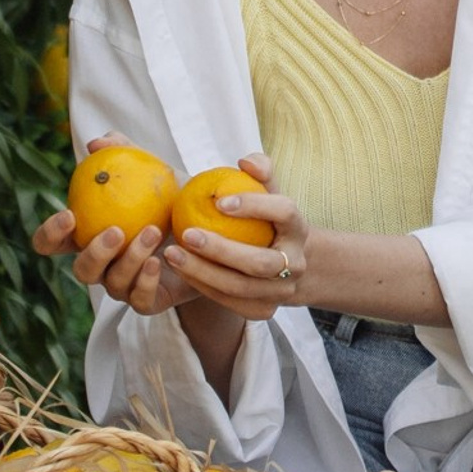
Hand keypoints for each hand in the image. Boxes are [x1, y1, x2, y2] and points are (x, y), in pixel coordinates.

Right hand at [30, 135, 189, 315]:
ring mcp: (123, 286)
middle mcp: (102, 265)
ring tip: (154, 232)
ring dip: (130, 258)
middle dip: (94, 252)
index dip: (50, 234)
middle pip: (80, 269)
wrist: (212, 230)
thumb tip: (97, 142)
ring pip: (111, 283)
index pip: (53, 243)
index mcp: (91, 236)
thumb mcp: (154, 171)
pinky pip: (139, 300)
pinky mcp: (148, 301)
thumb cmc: (172, 198)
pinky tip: (160, 261)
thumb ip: (125, 153)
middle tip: (116, 231)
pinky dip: (146, 281)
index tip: (69, 214)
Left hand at [161, 153, 311, 322]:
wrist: (290, 264)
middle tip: (185, 234)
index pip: (283, 212)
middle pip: (259, 262)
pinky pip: (229, 302)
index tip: (218, 200)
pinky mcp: (264, 310)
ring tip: (173, 254)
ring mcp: (282, 291)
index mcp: (299, 228)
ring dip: (202, 272)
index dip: (253, 206)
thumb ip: (260, 172)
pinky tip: (181, 270)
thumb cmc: (270, 220)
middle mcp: (296, 263)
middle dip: (220, 250)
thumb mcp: (271, 193)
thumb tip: (243, 161)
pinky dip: (202, 286)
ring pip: (240, 287)